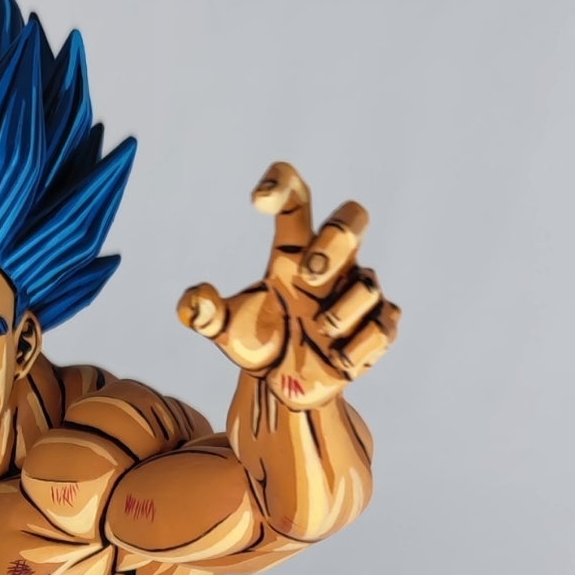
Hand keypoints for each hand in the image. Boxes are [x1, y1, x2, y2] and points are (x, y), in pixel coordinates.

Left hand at [177, 162, 399, 409]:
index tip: (258, 200)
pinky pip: (382, 327)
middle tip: (308, 274)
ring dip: (339, 315)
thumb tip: (193, 303)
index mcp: (294, 251)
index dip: (283, 184)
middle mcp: (332, 264)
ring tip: (319, 334)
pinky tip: (337, 359)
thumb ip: (205, 315)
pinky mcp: (378, 327)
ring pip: (367, 285)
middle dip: (336, 240)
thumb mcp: (226, 331)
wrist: (283, 390)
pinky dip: (358, 347)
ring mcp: (358, 293)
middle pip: (352, 219)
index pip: (297, 199)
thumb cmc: (259, 344)